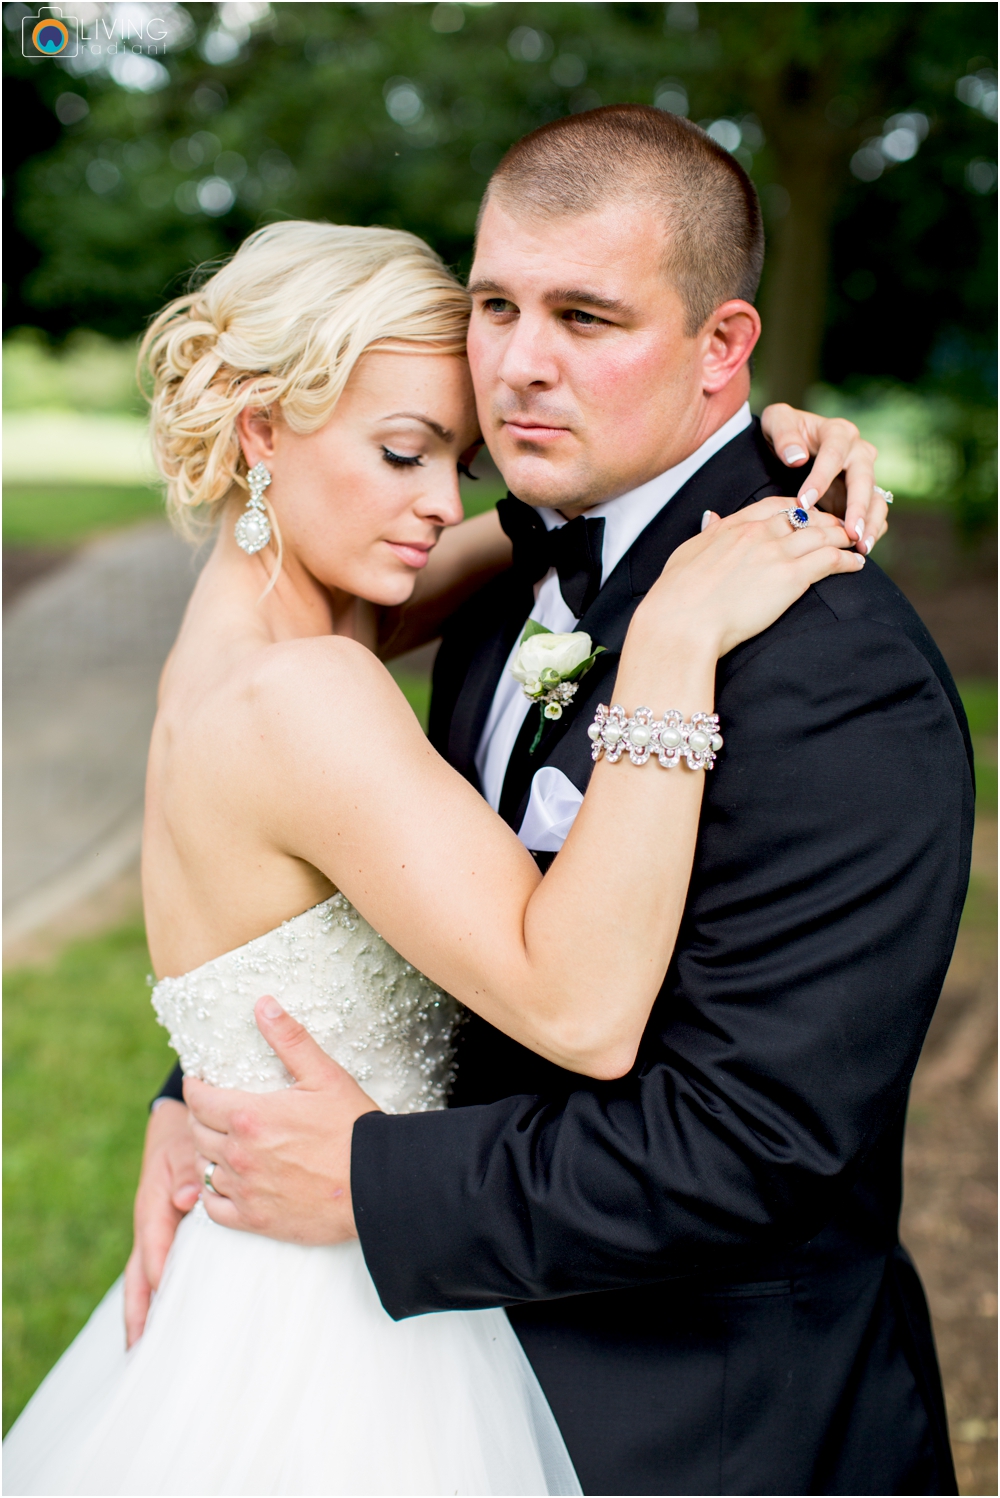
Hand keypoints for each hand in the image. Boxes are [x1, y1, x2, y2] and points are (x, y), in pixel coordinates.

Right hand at [124, 1098, 200, 1346]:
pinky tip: (171, 1323)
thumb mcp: (184, 1146)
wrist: (177, 1126)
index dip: (161, 1276)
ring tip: (147, 1354)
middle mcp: (150, 1228)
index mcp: (153, 1207)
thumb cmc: (184, 1137)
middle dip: (139, 1315)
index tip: (168, 1303)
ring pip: (146, 1281)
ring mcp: (157, 1237)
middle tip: (142, 1354)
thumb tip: (186, 1199)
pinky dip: (161, 1298)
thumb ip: (187, 1170)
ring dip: (146, 1315)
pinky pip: (161, 1273)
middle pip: (139, 1278)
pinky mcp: (167, 1239)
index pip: (154, 1249)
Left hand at [185, 997, 378, 1244]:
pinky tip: (227, 1182)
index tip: (199, 1082)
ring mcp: (244, 1191)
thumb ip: (289, 1039)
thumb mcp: (325, 1075)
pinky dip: (212, 1194)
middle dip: (199, 1118)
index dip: (195, 1087)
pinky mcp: (253, 1220)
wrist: (377, 1185)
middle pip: (197, 1134)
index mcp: (249, 1116)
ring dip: (207, 1154)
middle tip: (211, 1110)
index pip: (199, 1100)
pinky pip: (212, 1208)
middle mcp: (239, 1155)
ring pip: (202, 1169)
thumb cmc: (353, 1127)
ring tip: (219, 1143)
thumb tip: (262, 1004)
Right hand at [640, 496, 864, 659]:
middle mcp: (757, 533)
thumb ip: (706, 534)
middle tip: (841, 526)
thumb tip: (711, 518)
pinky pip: (830, 559)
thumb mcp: (686, 554)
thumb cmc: (675, 597)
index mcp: (733, 526)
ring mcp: (776, 553)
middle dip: (826, 519)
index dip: (796, 507)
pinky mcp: (791, 577)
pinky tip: (857, 564)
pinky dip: (847, 559)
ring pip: (822, 534)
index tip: (807, 511)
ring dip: (843, 536)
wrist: (681, 622)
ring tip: (855, 542)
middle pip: (804, 516)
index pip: (773, 506)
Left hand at [759, 403, 886, 556]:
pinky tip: (861, 551)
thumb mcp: (777, 421)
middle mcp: (857, 453)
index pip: (833, 455)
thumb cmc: (784, 432)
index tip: (804, 503)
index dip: (820, 479)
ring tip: (862, 548)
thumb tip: (797, 458)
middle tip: (850, 534)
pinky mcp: (863, 496)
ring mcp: (863, 477)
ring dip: (871, 524)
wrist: (791, 446)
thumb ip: (785, 434)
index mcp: (838, 433)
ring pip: (876, 499)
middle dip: (858, 508)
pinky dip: (871, 531)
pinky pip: (874, 514)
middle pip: (864, 480)